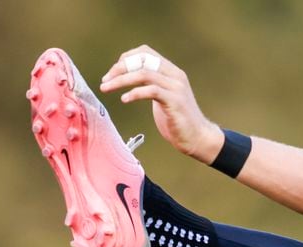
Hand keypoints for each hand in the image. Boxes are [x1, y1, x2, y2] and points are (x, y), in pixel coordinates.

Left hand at [100, 45, 223, 162]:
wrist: (198, 138)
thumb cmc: (178, 120)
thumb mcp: (163, 97)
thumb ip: (151, 85)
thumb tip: (129, 78)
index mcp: (172, 72)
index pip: (146, 53)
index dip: (126, 58)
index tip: (112, 72)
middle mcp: (175, 76)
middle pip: (142, 61)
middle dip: (119, 68)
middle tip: (105, 80)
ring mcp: (176, 88)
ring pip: (144, 74)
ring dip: (121, 80)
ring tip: (106, 88)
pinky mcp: (175, 102)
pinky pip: (152, 91)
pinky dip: (135, 93)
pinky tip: (124, 99)